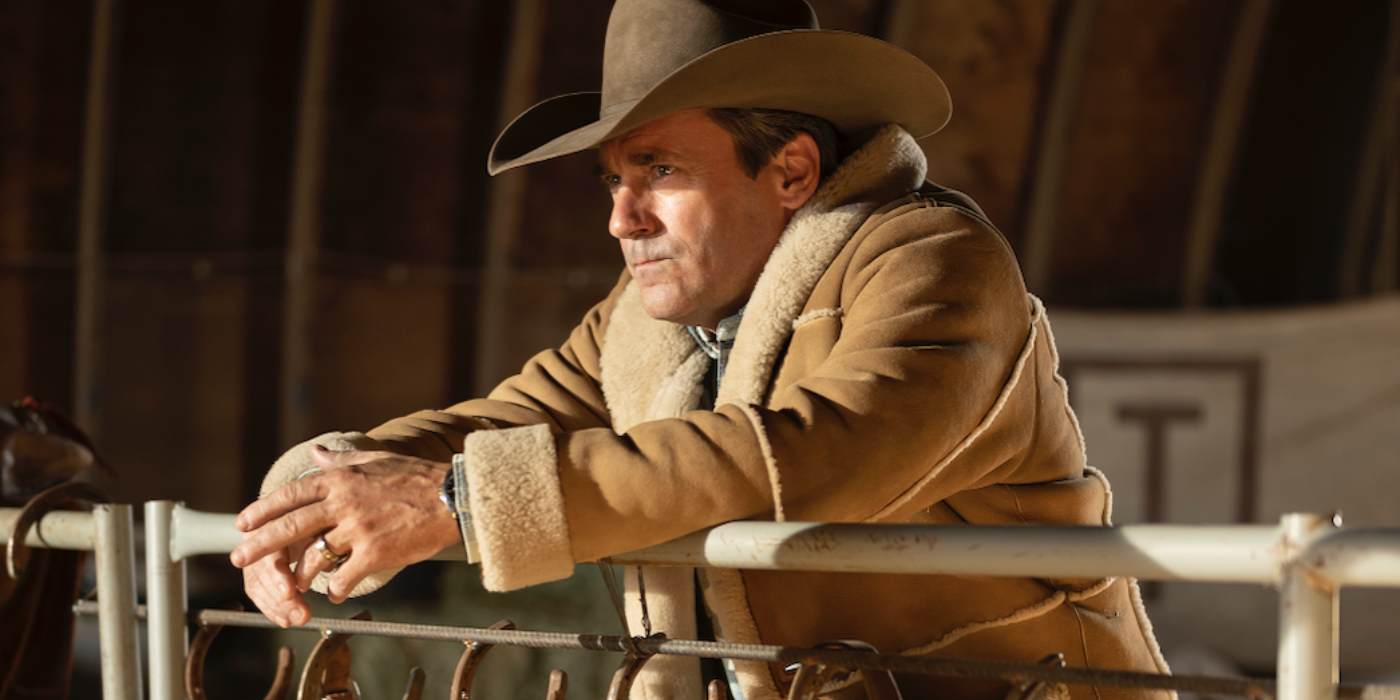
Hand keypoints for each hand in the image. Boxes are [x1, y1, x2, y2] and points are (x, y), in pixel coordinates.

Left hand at [230, 447, 460, 615]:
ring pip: (314, 557)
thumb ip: (342, 458)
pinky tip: (334, 594)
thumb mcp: (377, 459)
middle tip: (238, 557)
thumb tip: (316, 451)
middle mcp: (345, 503)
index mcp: (342, 479)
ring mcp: (359, 529)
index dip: (264, 509)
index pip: (292, 495)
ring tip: (293, 585)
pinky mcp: (375, 554)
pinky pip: (343, 578)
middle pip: (291, 526)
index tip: (244, 523)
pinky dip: (335, 589)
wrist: (454, 498)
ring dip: (300, 575)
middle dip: (260, 544)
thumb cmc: (418, 478)